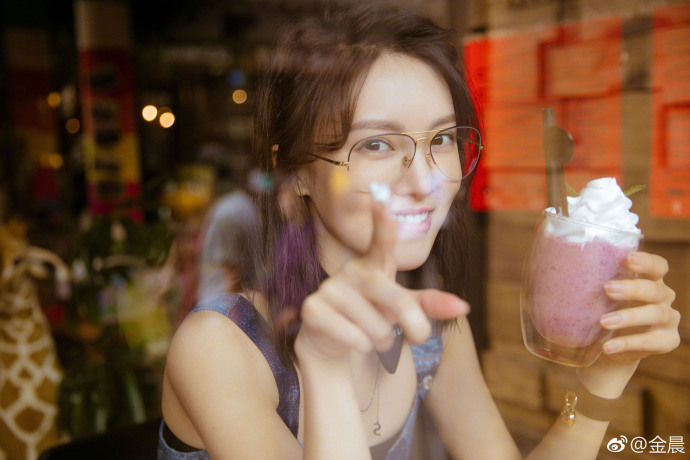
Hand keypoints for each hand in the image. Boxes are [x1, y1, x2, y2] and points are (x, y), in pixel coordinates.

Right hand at [294, 189, 468, 362]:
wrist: (330, 335)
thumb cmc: (372, 311)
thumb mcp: (402, 306)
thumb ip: (430, 304)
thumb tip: (464, 307)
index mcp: (374, 264)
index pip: (381, 241)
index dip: (382, 222)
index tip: (380, 199)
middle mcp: (352, 271)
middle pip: (397, 300)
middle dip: (415, 325)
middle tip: (420, 337)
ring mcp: (330, 288)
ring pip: (376, 328)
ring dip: (381, 342)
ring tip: (369, 334)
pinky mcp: (313, 309)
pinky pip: (354, 338)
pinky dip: (361, 347)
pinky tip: (352, 341)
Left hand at [599, 251, 679, 363]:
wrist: (609, 344)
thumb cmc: (603, 309)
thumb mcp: (600, 294)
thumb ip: (593, 280)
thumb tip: (559, 268)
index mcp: (650, 280)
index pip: (657, 266)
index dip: (647, 262)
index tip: (628, 259)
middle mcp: (663, 297)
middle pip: (654, 289)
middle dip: (632, 289)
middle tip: (607, 289)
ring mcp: (668, 319)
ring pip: (656, 314)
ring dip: (629, 317)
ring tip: (603, 322)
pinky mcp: (667, 341)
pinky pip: (651, 342)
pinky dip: (627, 344)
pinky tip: (607, 346)